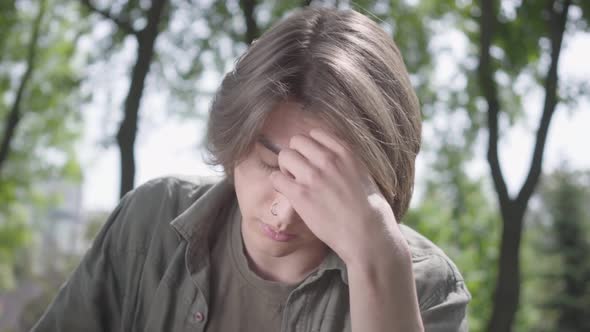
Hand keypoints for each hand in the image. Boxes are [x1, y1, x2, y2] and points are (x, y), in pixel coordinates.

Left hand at [270, 128, 404, 265]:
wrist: (366, 232)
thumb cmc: (368, 208)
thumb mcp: (362, 173)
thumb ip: (345, 161)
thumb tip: (328, 157)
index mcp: (344, 152)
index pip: (316, 133)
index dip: (310, 147)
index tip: (311, 160)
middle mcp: (327, 159)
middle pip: (296, 141)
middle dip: (296, 155)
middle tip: (300, 172)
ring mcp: (312, 175)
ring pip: (284, 155)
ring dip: (285, 168)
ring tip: (294, 182)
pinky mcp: (300, 194)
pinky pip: (276, 177)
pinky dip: (278, 183)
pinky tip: (288, 193)